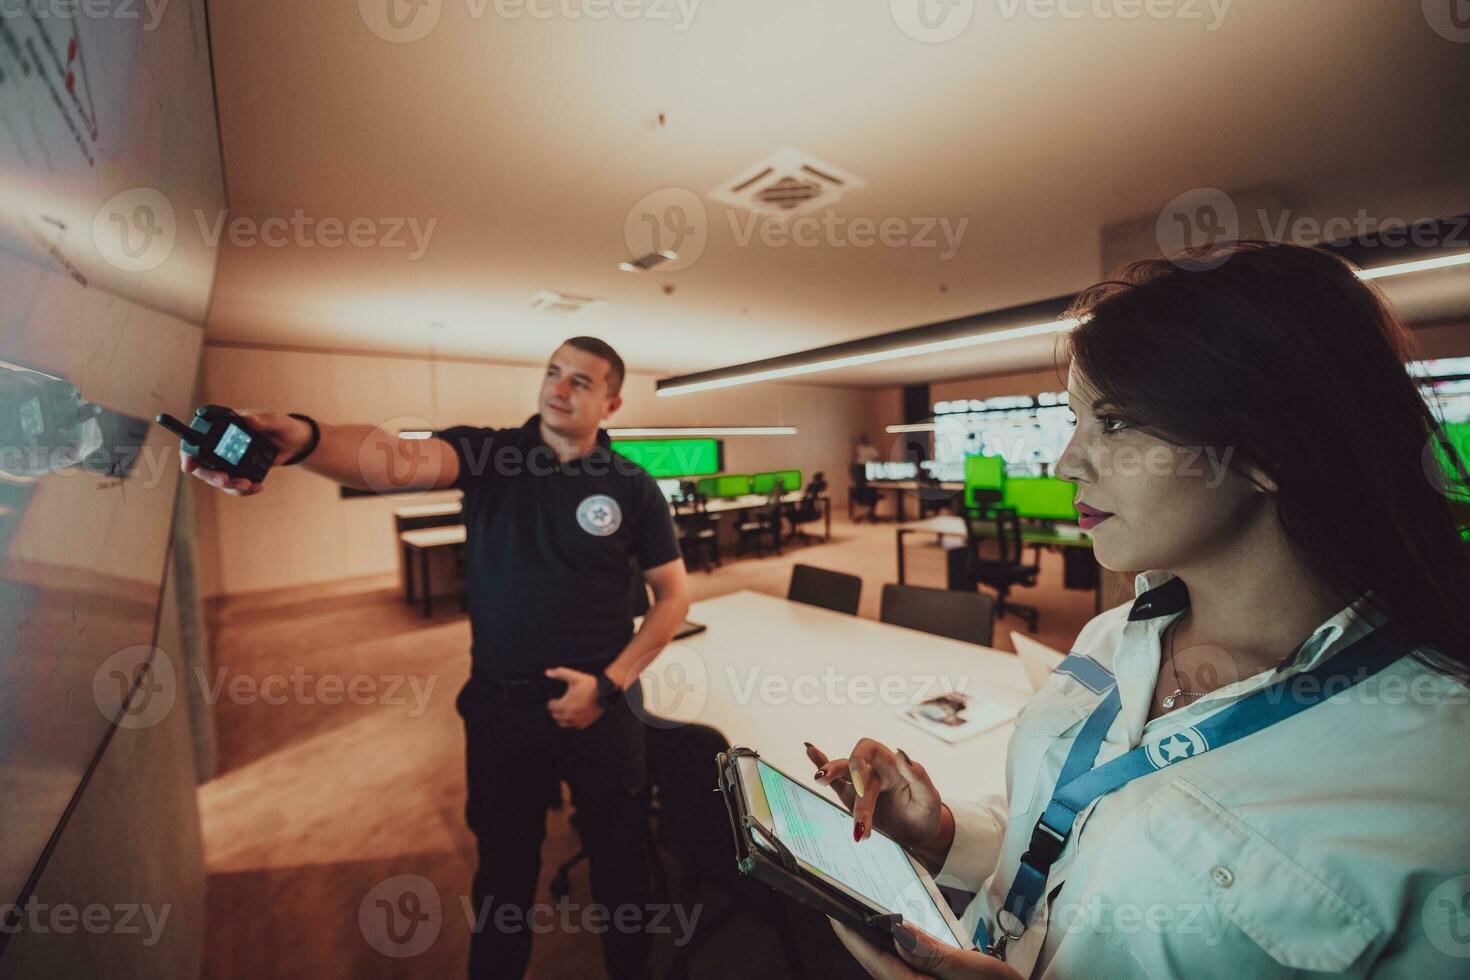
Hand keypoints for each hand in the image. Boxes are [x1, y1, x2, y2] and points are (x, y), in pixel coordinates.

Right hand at [178, 409, 310, 495]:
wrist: (296, 443)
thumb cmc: (283, 426)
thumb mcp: (276, 421)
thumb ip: (262, 419)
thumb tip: (247, 418)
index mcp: (224, 427)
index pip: (197, 439)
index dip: (188, 453)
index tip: (190, 466)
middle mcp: (222, 445)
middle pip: (202, 465)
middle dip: (211, 476)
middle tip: (226, 480)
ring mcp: (229, 460)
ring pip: (218, 479)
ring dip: (230, 486)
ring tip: (249, 485)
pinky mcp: (240, 472)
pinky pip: (235, 486)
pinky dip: (244, 490)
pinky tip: (259, 487)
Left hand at [545, 667, 603, 728]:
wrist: (606, 694)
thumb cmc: (590, 686)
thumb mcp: (574, 676)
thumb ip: (560, 673)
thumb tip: (548, 672)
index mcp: (564, 706)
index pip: (550, 707)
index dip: (552, 701)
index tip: (556, 698)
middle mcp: (569, 716)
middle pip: (555, 716)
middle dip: (556, 709)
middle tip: (561, 702)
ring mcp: (576, 721)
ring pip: (562, 723)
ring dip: (562, 717)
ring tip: (566, 709)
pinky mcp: (583, 724)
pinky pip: (572, 726)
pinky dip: (571, 721)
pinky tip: (574, 713)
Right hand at [805, 739, 947, 854]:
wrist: (920, 837)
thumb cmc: (926, 813)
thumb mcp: (929, 798)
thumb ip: (918, 776)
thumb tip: (900, 753)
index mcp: (891, 764)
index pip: (868, 748)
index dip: (859, 762)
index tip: (861, 787)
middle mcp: (873, 770)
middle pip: (851, 765)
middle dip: (849, 781)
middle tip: (852, 802)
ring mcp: (861, 785)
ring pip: (840, 773)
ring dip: (830, 777)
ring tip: (820, 781)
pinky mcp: (853, 800)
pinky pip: (835, 782)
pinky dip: (820, 764)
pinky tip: (810, 750)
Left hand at [829, 918, 1021, 979]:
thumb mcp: (974, 972)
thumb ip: (935, 954)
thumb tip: (897, 932)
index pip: (871, 957)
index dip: (849, 930)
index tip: (831, 904)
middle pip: (877, 958)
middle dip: (861, 930)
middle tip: (846, 896)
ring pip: (891, 961)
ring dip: (879, 937)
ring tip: (869, 906)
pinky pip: (907, 965)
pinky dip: (900, 945)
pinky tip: (902, 929)